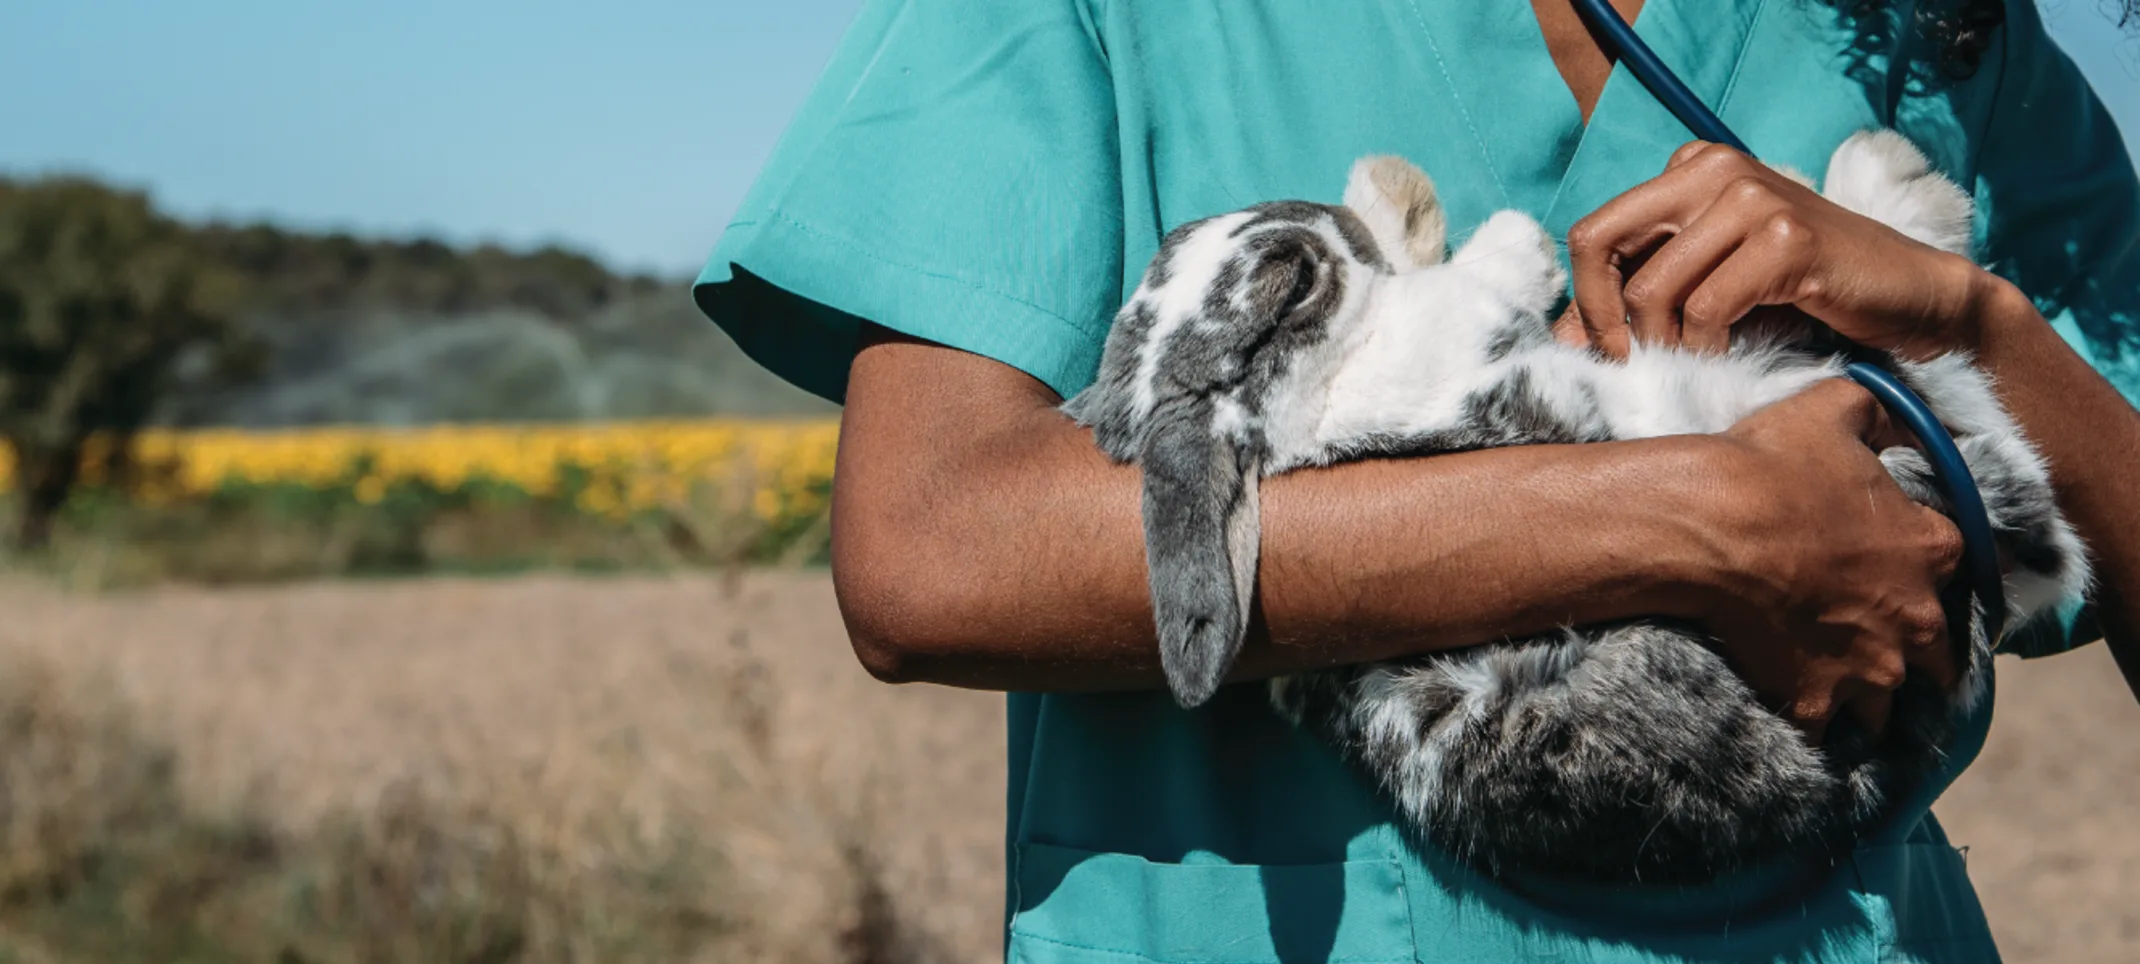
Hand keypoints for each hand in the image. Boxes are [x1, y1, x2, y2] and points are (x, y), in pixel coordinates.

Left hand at [1562, 141, 1989, 360]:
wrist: (1909, 298)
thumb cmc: (1804, 294)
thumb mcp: (1708, 285)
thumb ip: (1641, 295)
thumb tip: (1563, 338)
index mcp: (1689, 168)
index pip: (1594, 234)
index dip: (1586, 300)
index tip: (1610, 350)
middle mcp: (1713, 168)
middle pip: (1601, 244)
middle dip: (1604, 319)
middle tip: (1632, 366)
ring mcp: (1752, 196)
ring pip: (1653, 288)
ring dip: (1663, 345)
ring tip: (1693, 364)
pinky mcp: (1787, 237)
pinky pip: (1706, 309)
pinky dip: (1707, 348)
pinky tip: (1729, 357)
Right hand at [1685, 379, 1962, 741]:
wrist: (1708, 526)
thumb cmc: (1771, 465)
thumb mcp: (1833, 408)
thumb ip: (1875, 410)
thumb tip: (1891, 409)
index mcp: (1930, 550)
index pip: (1958, 568)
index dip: (1926, 568)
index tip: (1899, 570)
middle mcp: (1913, 619)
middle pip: (1938, 658)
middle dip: (1912, 653)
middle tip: (1872, 642)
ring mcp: (1868, 668)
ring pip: (1887, 705)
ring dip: (1866, 698)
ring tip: (1831, 688)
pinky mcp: (1815, 701)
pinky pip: (1823, 732)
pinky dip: (1810, 726)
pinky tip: (1790, 713)